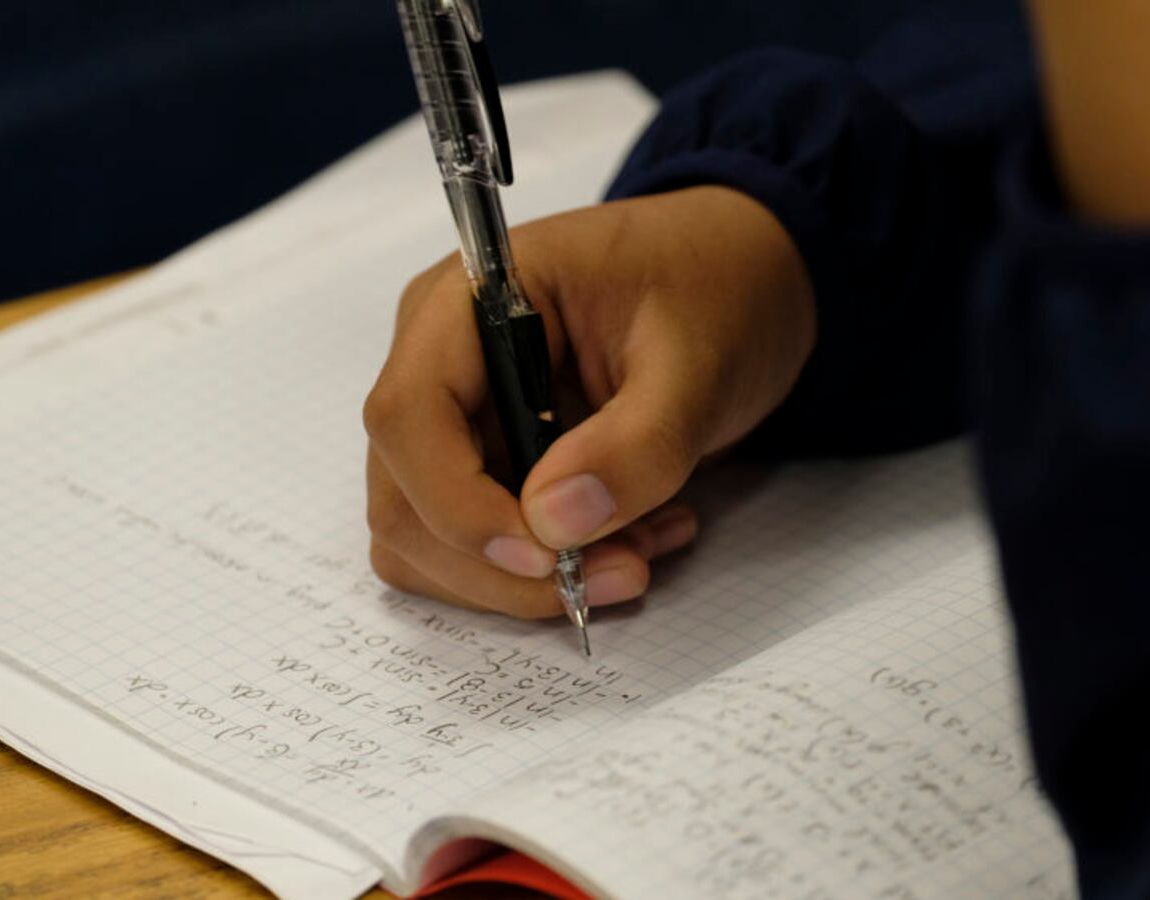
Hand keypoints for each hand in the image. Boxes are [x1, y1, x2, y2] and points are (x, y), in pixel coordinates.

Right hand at [363, 186, 813, 616]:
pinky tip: (631, 543)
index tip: (548, 555)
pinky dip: (544, 576)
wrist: (743, 282)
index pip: (409, 417)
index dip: (458, 504)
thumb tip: (552, 524)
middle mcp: (438, 364)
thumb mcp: (698, 362)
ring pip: (430, 544)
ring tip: (640, 556)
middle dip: (503, 565)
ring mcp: (454, 421)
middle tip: (622, 574)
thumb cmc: (712, 289)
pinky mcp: (484, 468)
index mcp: (467, 303)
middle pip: (406, 499)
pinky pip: (477, 552)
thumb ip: (636, 443)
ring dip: (525, 583)